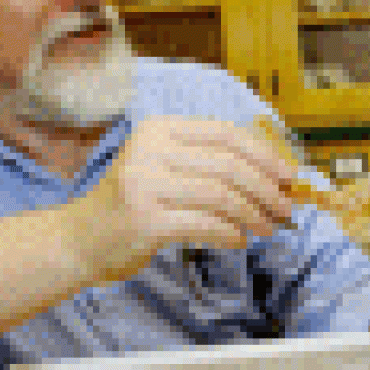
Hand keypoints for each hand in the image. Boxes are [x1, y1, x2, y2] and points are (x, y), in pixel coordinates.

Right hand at [63, 116, 298, 282]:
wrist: (80, 238)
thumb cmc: (134, 202)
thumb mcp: (165, 167)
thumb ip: (208, 163)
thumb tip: (272, 173)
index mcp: (160, 129)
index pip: (226, 134)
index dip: (264, 154)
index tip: (289, 175)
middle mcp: (150, 150)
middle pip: (229, 165)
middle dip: (266, 188)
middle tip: (285, 208)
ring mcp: (145, 184)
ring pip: (222, 195)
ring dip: (253, 214)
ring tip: (267, 227)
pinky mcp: (145, 220)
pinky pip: (205, 224)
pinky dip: (230, 233)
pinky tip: (240, 240)